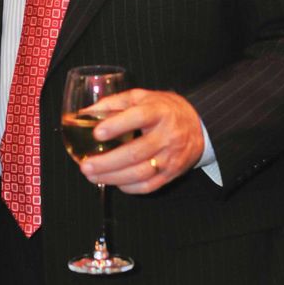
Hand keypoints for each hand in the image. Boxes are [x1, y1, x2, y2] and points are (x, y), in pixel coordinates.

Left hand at [78, 89, 204, 193]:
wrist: (198, 125)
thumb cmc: (164, 110)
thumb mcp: (141, 97)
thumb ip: (114, 103)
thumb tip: (85, 114)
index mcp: (159, 112)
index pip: (139, 117)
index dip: (117, 125)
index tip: (97, 133)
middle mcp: (167, 135)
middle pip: (135, 152)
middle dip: (107, 162)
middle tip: (85, 165)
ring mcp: (171, 157)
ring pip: (140, 173)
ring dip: (113, 177)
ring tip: (92, 176)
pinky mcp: (172, 173)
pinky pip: (149, 186)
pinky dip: (129, 187)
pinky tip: (113, 182)